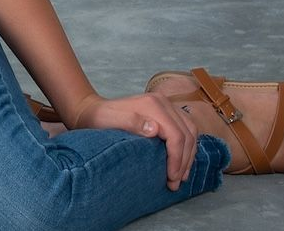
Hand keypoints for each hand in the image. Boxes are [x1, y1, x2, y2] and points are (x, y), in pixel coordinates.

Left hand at [66, 90, 201, 188]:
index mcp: (153, 104)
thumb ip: (131, 122)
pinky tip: (180, 162)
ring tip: (180, 176)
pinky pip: (185, 131)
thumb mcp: (110, 121)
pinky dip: (186, 148)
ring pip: (190, 132)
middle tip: (176, 181)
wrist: (93, 111)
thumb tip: (155, 129)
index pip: (176, 134)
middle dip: (184, 160)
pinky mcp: (166, 113)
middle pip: (187, 134)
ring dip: (188, 156)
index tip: (171, 177)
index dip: (177, 158)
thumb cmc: (100, 118)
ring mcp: (166, 106)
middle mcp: (163, 102)